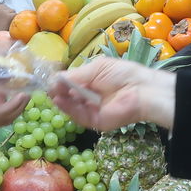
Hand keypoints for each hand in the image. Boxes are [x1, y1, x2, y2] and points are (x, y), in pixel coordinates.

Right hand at [0, 3, 16, 34]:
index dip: (4, 12)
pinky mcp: (10, 16)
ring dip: (11, 16)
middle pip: (7, 7)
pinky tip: (10, 24)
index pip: (2, 5)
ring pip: (12, 11)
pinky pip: (16, 16)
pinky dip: (15, 20)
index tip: (3, 17)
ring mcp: (4, 11)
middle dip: (8, 13)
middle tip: (5, 21)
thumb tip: (2, 9)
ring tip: (7, 23)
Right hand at [49, 58, 175, 129]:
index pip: (73, 84)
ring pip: (72, 107)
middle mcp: (92, 97)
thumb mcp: (97, 68)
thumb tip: (56, 78)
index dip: (62, 82)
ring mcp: (93, 110)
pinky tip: (59, 100)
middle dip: (59, 91)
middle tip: (49, 87)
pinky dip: (68, 109)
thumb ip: (76, 75)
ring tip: (52, 93)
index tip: (52, 79)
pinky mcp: (96, 122)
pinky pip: (79, 116)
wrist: (141, 89)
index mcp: (94, 82)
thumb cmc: (122, 74)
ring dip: (61, 100)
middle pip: (70, 96)